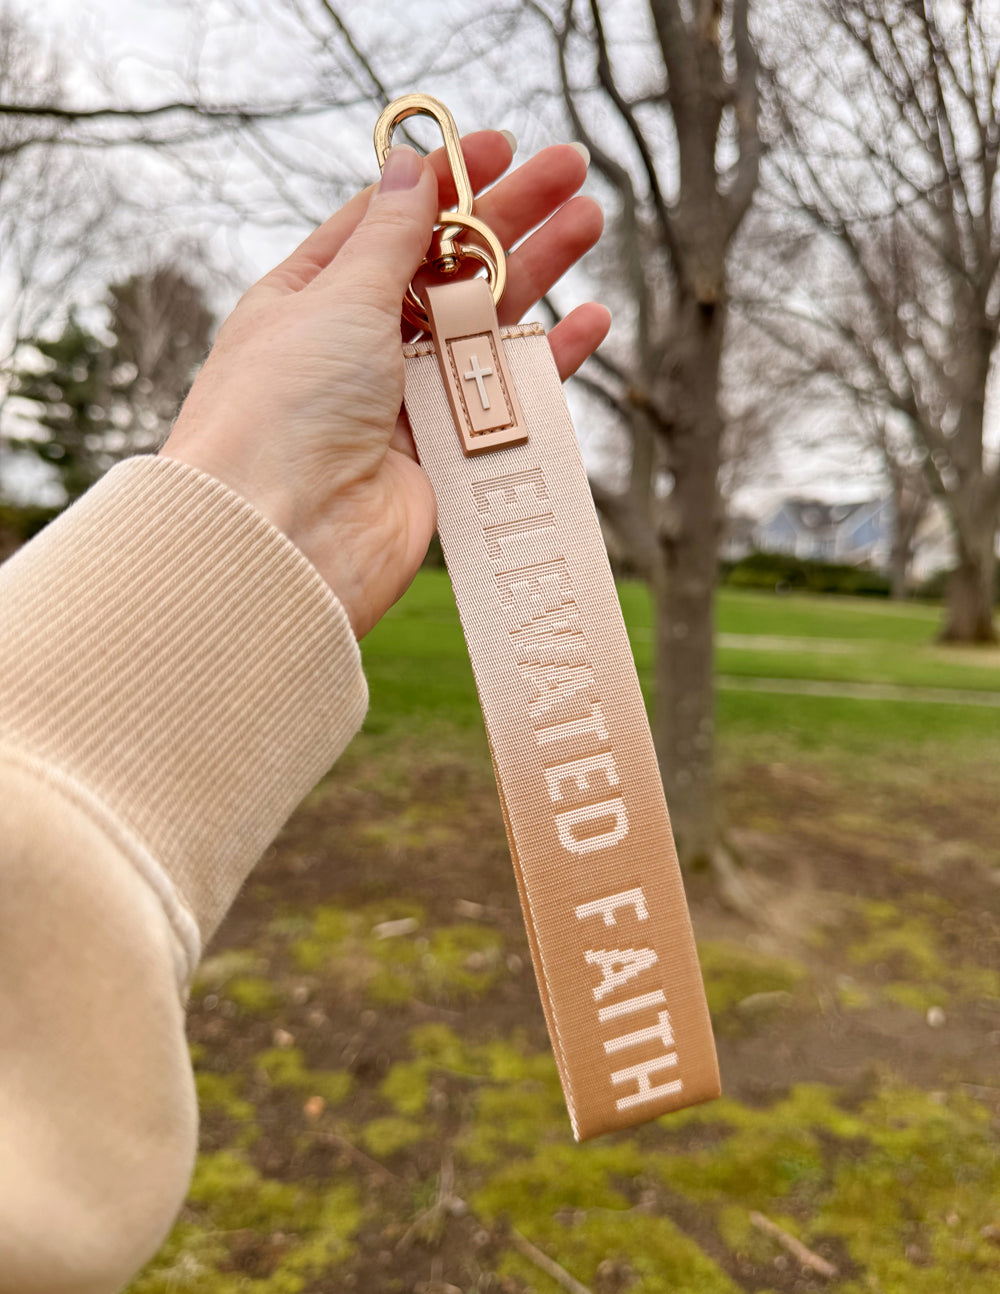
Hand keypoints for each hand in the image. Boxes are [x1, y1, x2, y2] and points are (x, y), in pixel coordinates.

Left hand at [161, 132, 608, 637]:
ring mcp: (403, 401)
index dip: (443, 183)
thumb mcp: (337, 297)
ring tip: (589, 221)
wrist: (286, 536)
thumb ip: (389, 236)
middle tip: (571, 171)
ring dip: (537, 275)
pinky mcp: (443, 452)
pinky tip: (589, 323)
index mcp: (312, 299)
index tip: (497, 147)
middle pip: (446, 268)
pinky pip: (503, 398)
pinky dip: (544, 362)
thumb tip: (410, 165)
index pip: (386, 224)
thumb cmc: (285, 407)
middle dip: (508, 218)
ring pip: (483, 327)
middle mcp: (357, 347)